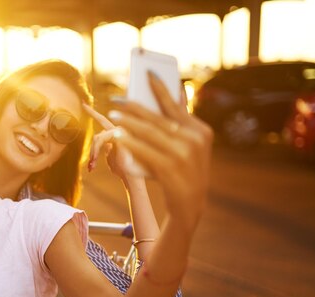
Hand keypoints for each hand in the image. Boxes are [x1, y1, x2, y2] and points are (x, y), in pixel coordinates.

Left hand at [92, 74, 213, 232]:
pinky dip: (130, 142)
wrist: (191, 205)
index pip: (176, 106)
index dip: (160, 89)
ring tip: (113, 115)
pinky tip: (118, 135)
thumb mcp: (190, 145)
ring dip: (129, 122)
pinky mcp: (170, 169)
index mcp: (200, 130)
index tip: (147, 73)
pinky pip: (145, 151)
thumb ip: (182, 121)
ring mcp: (183, 155)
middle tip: (116, 99)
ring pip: (149, 133)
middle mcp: (194, 140)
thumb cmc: (184, 170)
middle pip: (158, 118)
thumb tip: (178, 91)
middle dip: (135, 107)